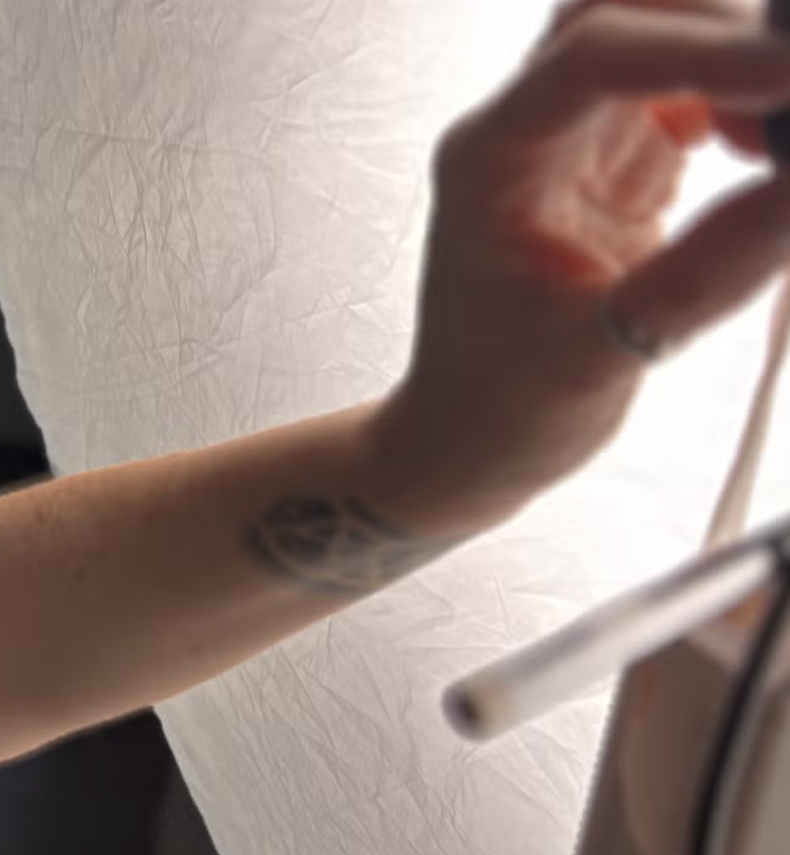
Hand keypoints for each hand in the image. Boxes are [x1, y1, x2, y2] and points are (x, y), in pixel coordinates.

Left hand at [379, 0, 789, 529]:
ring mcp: (570, 134)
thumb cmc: (501, 402)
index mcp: (490, 158)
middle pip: (622, 8)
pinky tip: (763, 153)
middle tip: (787, 92)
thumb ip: (708, 270)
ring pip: (659, 34)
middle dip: (719, 24)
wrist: (471, 436)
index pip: (592, 56)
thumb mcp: (602, 353)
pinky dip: (742, 99)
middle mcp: (524, 125)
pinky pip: (689, 90)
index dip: (702, 51)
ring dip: (735, 57)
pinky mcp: (617, 158)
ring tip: (775, 137)